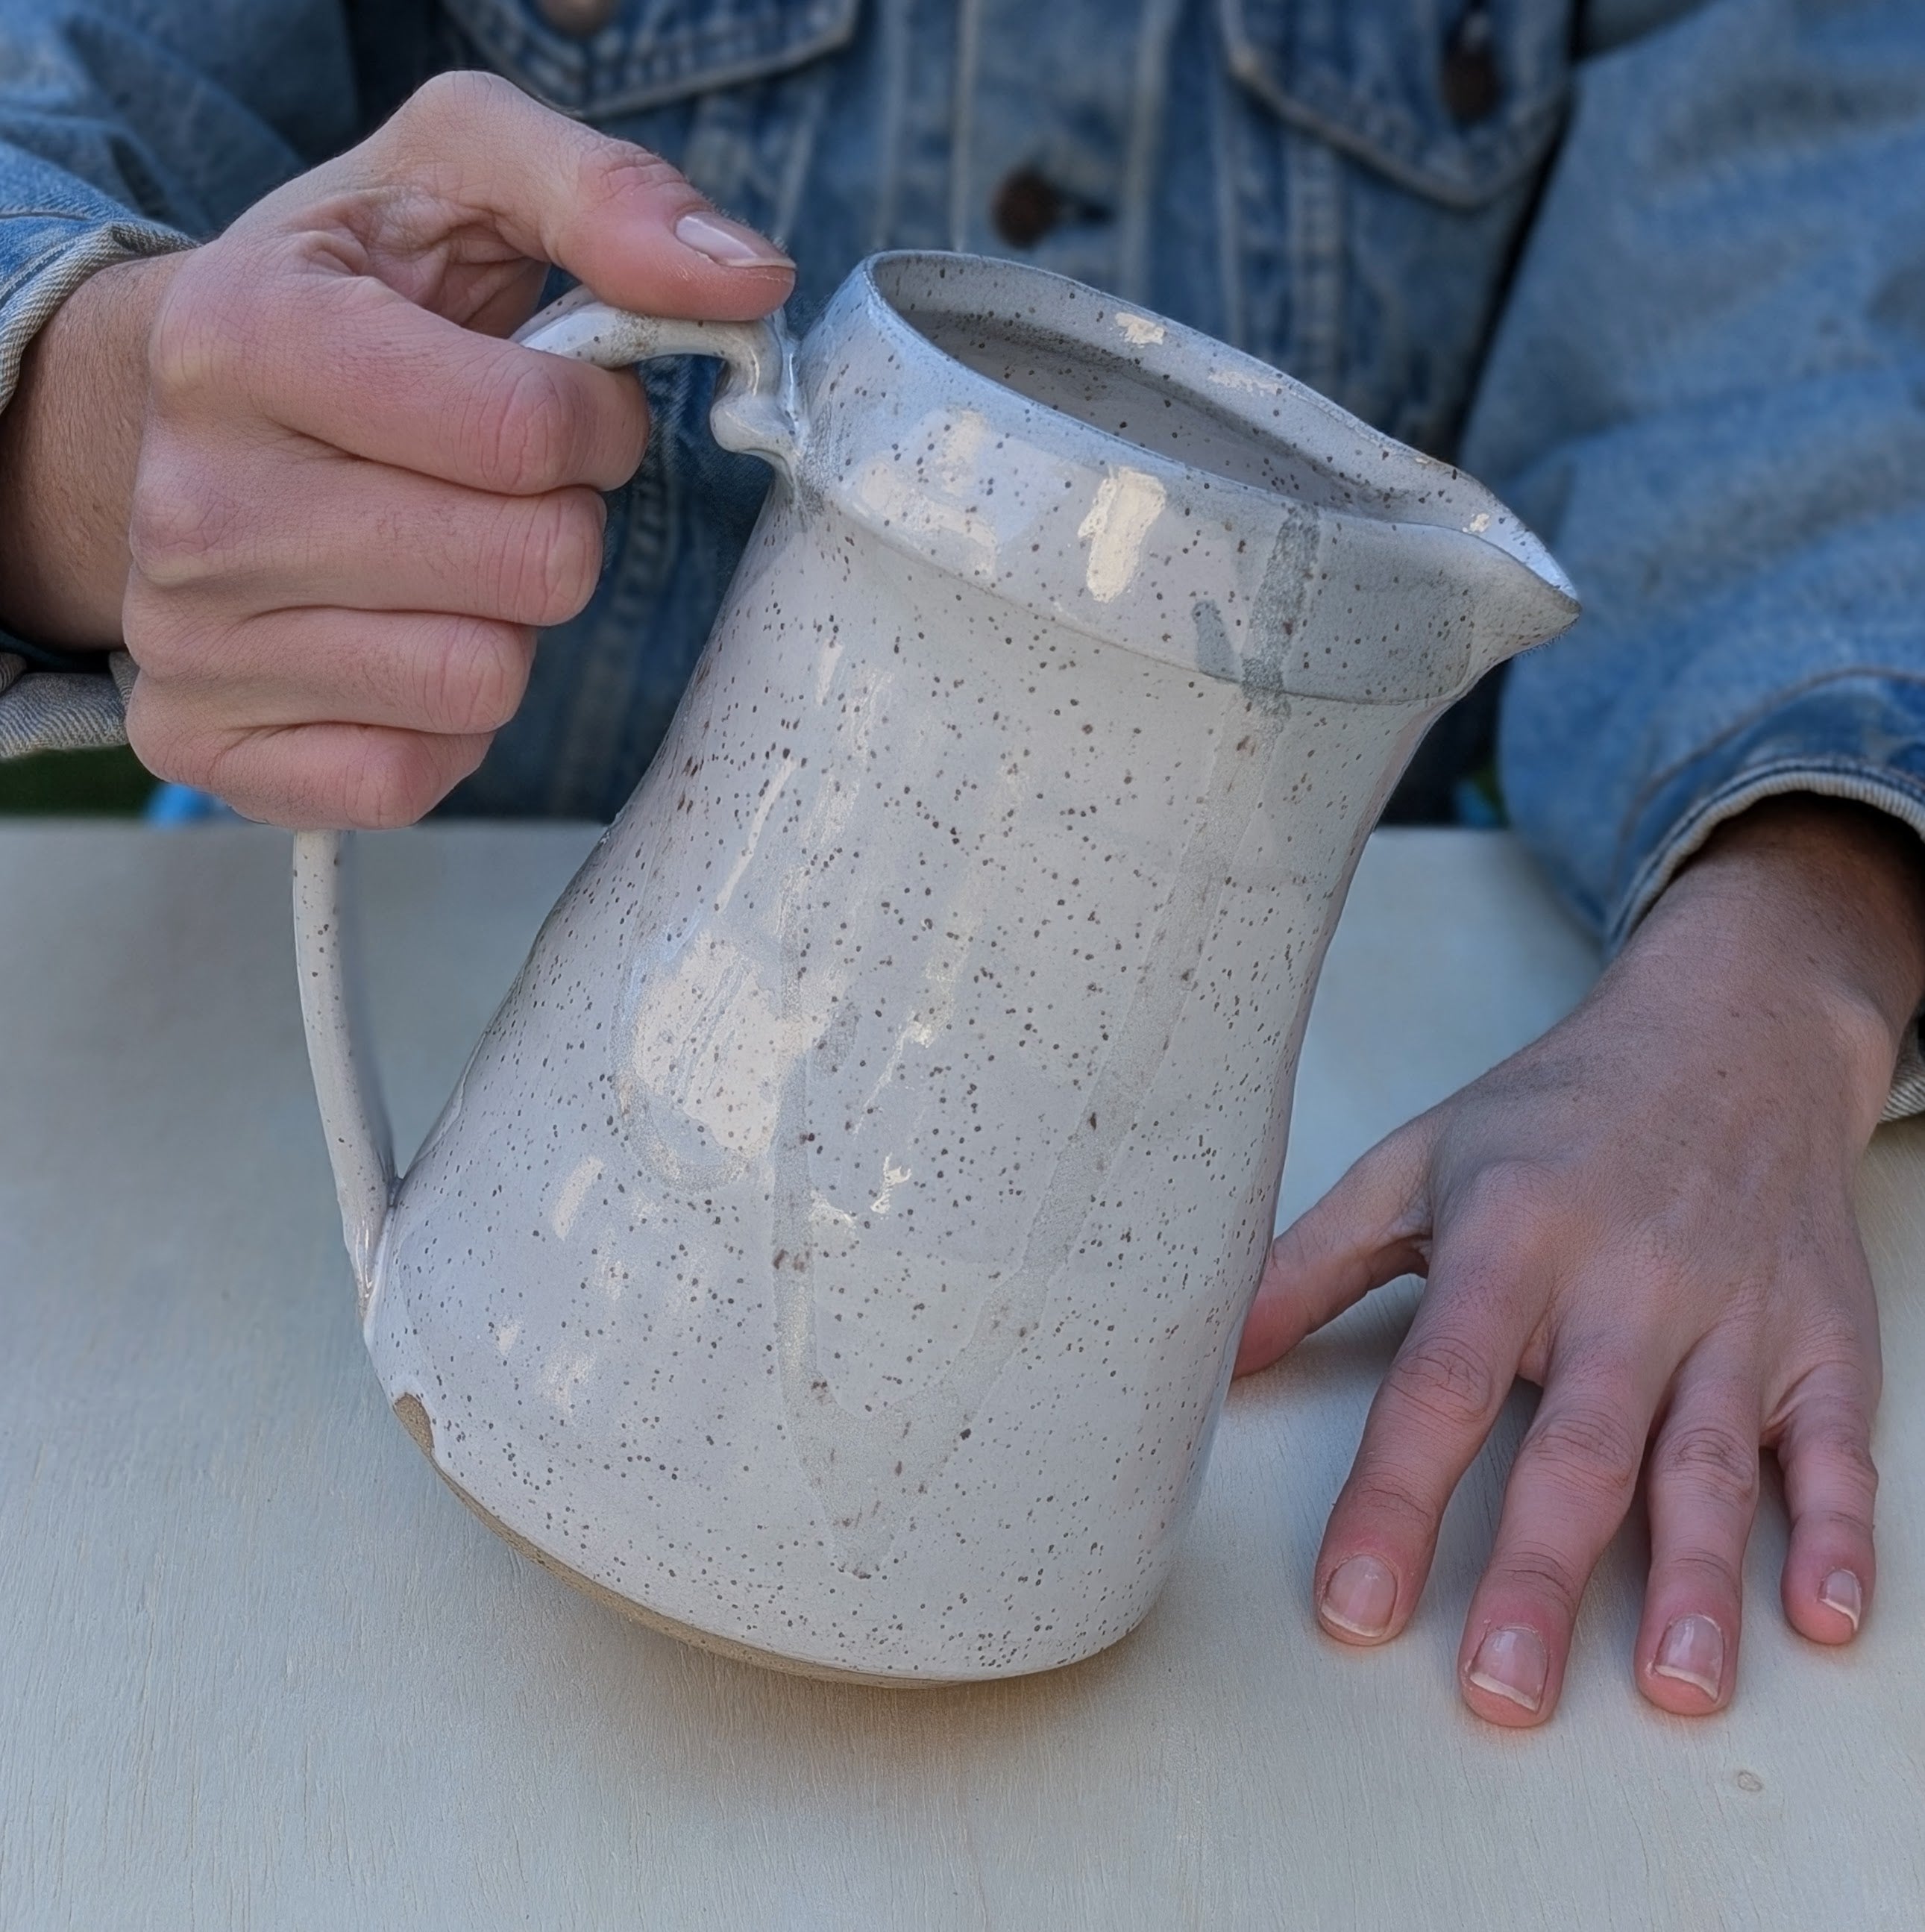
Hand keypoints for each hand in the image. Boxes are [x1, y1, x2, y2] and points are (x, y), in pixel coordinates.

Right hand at [0, 73, 792, 826]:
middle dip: (557, 523)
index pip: (529, 434)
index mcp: (245, 334)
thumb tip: (749, 277)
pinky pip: (409, 779)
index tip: (560, 405)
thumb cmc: (339, 296)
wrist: (155, 410)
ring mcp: (186, 640)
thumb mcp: (455, 176)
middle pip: (532, 570)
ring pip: (482, 683)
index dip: (596, 424)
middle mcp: (194, 501)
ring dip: (504, 623)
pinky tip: (393, 636)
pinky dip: (440, 723)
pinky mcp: (203, 744)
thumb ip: (605, 195)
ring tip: (437, 554)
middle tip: (492, 486)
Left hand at [1236, 798, 1924, 1725]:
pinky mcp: (1824, 1338)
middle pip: (1576, 1444)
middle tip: (1502, 1693)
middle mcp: (1624, 1283)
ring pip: (1710, 1462)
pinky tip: (1826, 1619)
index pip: (1439, 1383)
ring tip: (1673, 1689)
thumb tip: (1212, 1364)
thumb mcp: (1413, 1161)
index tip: (1353, 1604)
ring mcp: (1733, 1316)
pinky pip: (1836, 1447)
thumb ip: (1309, 1263)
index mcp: (1508, 1238)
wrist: (1730, 1034)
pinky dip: (1843, 1533)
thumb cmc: (1554, 1113)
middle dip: (1540, 1575)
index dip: (1394, 1498)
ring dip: (1695, 1580)